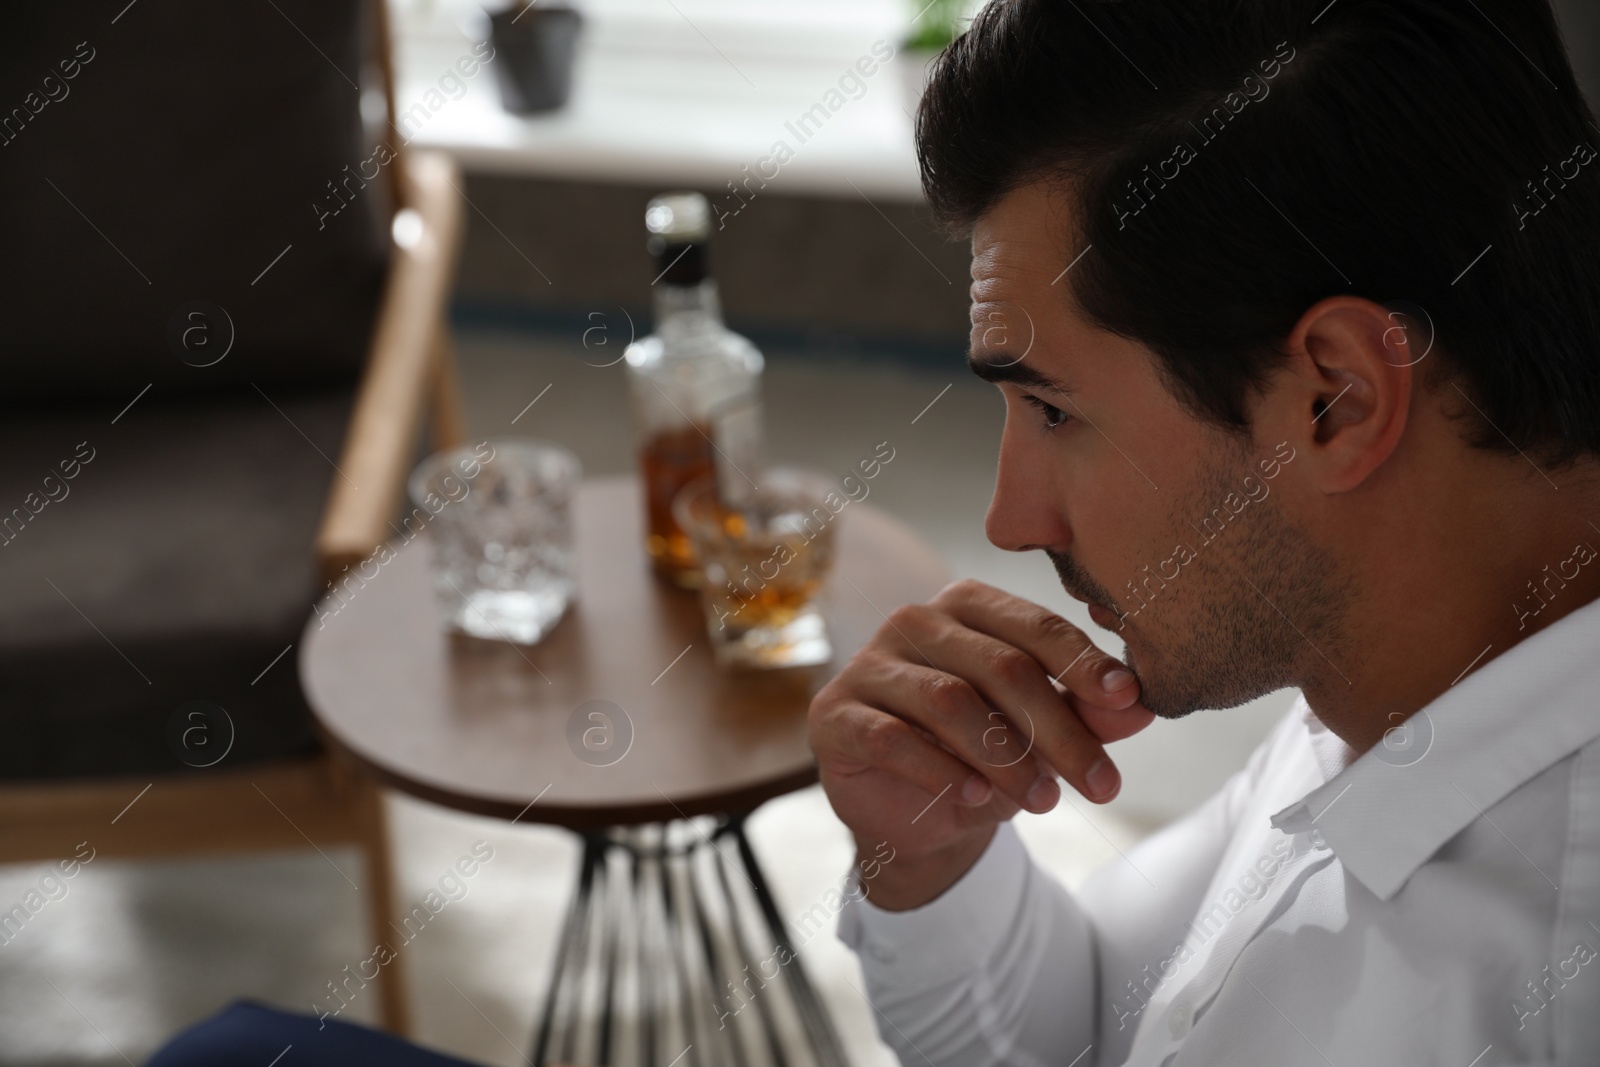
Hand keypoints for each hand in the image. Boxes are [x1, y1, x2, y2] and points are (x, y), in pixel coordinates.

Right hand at [808, 579, 1153, 908]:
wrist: (912, 815)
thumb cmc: (982, 757)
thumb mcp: (1043, 737)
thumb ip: (1086, 713)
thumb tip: (1144, 706)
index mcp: (967, 606)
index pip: (1034, 626)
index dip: (1085, 664)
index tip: (1130, 702)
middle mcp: (913, 622)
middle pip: (1000, 666)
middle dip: (1059, 730)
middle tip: (1102, 784)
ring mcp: (868, 665)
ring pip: (950, 702)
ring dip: (1006, 758)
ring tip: (1045, 802)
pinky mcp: (834, 714)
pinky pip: (893, 738)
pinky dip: (943, 772)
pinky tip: (978, 801)